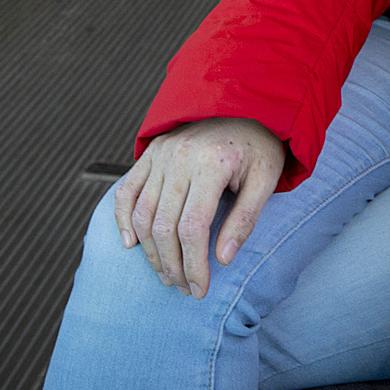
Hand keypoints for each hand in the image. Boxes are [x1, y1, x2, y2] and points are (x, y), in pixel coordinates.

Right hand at [111, 117, 286, 298]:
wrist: (245, 100)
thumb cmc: (260, 143)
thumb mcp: (266, 178)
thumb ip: (246, 219)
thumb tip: (222, 259)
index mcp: (211, 164)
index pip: (193, 228)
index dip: (194, 265)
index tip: (201, 290)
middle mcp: (180, 157)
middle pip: (164, 226)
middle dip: (172, 266)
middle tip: (184, 288)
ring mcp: (160, 153)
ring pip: (142, 213)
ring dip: (150, 251)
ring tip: (166, 275)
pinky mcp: (150, 152)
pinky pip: (126, 190)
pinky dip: (122, 219)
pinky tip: (131, 244)